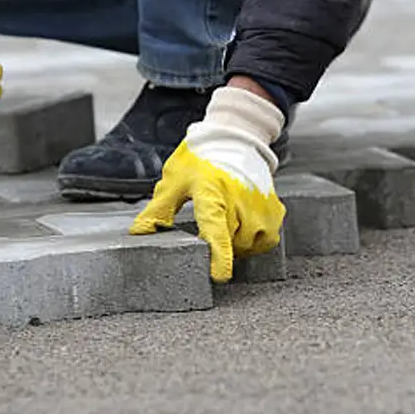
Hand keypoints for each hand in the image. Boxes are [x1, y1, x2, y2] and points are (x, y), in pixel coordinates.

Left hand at [129, 86, 285, 282]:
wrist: (234, 137)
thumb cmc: (202, 159)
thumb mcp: (174, 181)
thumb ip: (158, 210)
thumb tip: (139, 233)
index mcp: (213, 193)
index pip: (217, 229)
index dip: (219, 256)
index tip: (219, 276)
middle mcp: (241, 200)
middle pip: (231, 243)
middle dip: (218, 243)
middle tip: (208, 227)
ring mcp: (262, 206)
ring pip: (249, 244)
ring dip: (237, 244)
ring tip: (226, 225)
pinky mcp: (275, 209)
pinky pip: (266, 239)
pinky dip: (255, 240)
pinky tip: (243, 227)